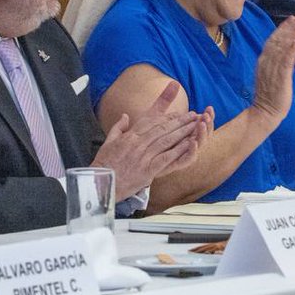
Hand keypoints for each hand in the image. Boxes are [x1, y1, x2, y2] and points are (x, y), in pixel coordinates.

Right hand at [93, 81, 205, 197]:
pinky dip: (178, 150)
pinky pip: (166, 157)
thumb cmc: (103, 165)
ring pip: (166, 140)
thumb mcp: (107, 142)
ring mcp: (143, 156)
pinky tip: (189, 144)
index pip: (150, 120)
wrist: (99, 184)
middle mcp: (137, 143)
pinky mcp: (148, 170)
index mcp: (129, 136)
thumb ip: (118, 128)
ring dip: (183, 132)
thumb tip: (125, 116)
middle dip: (179, 120)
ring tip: (195, 126)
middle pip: (162, 128)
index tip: (177, 109)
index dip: (165, 112)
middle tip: (193, 115)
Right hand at [250, 14, 294, 128]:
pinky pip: (285, 63)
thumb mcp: (270, 73)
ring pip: (281, 49)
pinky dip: (290, 52)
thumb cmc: (269, 94)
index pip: (273, 40)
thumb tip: (284, 49)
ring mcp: (272, 70)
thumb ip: (275, 61)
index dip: (282, 28)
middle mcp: (266, 62)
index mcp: (263, 60)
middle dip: (288, 27)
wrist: (264, 113)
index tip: (292, 18)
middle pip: (277, 40)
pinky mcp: (280, 79)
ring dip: (291, 35)